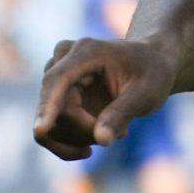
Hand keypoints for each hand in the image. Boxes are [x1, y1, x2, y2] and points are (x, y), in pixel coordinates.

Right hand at [33, 37, 178, 160]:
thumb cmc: (153, 73)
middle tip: (123, 134)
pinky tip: (102, 136)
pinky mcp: (56, 93)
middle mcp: (63, 59)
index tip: (40, 131)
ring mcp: (56, 76)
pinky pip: (52, 128)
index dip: (47, 107)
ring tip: (119, 130)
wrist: (151, 63)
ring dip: (81, 138)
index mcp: (86, 51)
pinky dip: (74, 140)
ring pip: (50, 123)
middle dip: (84, 131)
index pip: (57, 80)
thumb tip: (100, 140)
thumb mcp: (146, 93)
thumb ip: (122, 114)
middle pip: (56, 108)